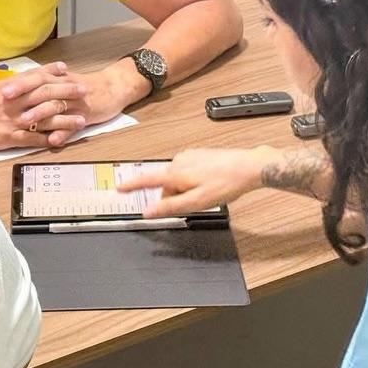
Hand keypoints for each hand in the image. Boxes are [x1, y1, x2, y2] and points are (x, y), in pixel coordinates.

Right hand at [0, 62, 87, 152]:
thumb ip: (9, 88)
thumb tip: (23, 83)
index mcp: (8, 88)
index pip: (34, 76)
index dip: (51, 71)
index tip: (65, 68)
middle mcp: (13, 102)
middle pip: (46, 94)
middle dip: (67, 91)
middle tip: (83, 89)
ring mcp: (13, 121)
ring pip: (46, 118)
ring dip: (66, 118)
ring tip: (81, 118)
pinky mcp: (10, 138)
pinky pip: (35, 139)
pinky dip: (50, 139)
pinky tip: (63, 140)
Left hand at [12, 60, 150, 145]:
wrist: (114, 87)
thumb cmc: (85, 85)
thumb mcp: (64, 80)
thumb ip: (44, 83)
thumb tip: (20, 87)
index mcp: (57, 79)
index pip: (35, 77)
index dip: (19, 82)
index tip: (1, 88)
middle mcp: (64, 89)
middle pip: (42, 89)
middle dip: (23, 95)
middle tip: (5, 101)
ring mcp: (75, 103)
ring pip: (56, 107)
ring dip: (40, 114)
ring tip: (24, 122)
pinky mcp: (86, 115)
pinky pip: (72, 126)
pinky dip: (63, 133)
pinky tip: (53, 140)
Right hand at [116, 147, 281, 216]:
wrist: (248, 167)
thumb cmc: (225, 184)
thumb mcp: (197, 202)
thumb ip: (170, 207)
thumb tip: (149, 212)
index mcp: (176, 173)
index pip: (147, 180)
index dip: (131, 186)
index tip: (120, 188)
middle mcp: (179, 161)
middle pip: (165, 184)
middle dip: (173, 196)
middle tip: (193, 204)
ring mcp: (189, 156)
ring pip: (176, 179)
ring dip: (184, 189)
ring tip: (205, 193)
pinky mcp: (199, 155)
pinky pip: (186, 172)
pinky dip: (192, 181)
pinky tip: (208, 184)